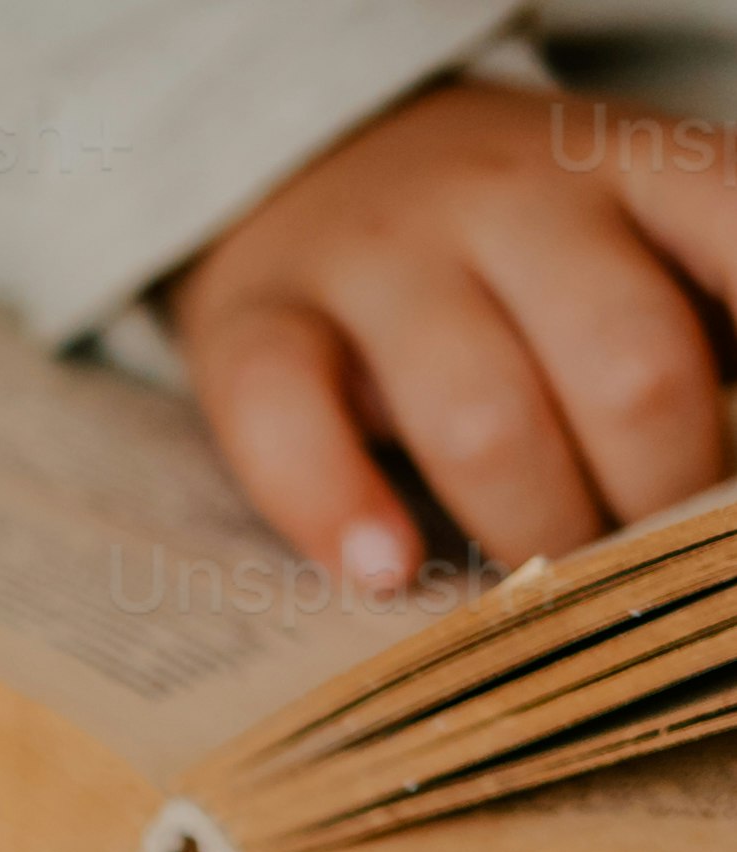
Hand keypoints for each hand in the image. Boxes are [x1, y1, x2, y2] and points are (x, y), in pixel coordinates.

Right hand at [173, 78, 736, 590]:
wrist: (307, 160)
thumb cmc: (496, 249)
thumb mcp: (621, 235)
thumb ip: (689, 322)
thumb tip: (729, 485)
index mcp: (625, 166)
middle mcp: (511, 195)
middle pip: (628, 367)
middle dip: (655, 500)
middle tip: (638, 565)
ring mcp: (380, 255)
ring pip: (480, 416)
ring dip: (530, 531)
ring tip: (534, 597)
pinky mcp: (255, 321)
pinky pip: (286, 418)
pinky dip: (337, 508)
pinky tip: (385, 574)